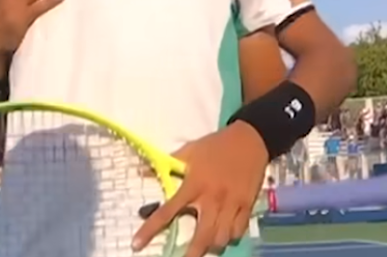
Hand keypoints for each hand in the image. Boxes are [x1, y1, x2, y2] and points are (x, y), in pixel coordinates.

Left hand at [133, 121, 268, 256]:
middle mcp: (212, 198)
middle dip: (192, 254)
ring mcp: (232, 204)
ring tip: (205, 243)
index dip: (150, 229)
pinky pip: (238, 231)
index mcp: (193, 184)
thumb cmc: (214, 146)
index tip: (137, 244)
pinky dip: (230, 235)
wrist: (249, 139)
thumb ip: (167, 164)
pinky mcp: (247, 206)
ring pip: (222, 237)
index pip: (168, 211)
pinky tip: (224, 232)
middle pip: (202, 236)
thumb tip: (141, 172)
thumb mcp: (188, 151)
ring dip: (212, 244)